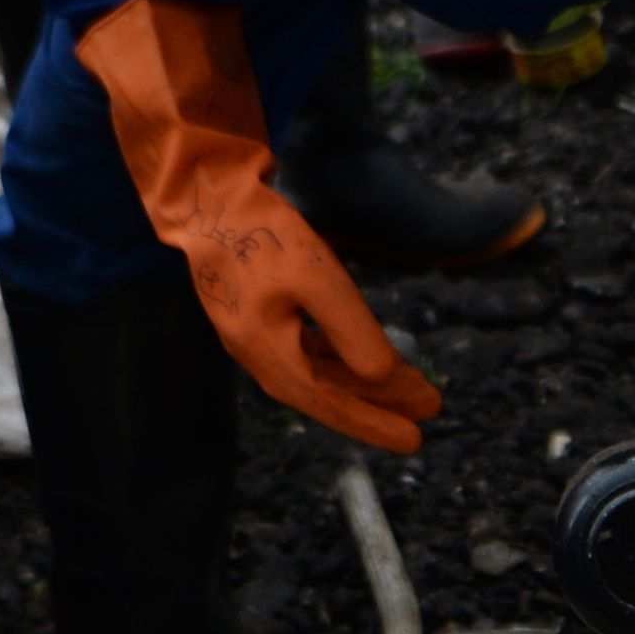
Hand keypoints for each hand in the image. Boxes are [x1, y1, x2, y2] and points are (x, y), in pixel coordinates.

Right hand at [77, 0, 444, 452]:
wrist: (208, 195)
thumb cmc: (262, 233)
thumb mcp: (317, 277)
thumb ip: (351, 330)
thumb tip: (384, 378)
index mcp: (269, 354)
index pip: (331, 404)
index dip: (375, 423)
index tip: (417, 438)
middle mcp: (258, 355)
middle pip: (327, 394)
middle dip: (378, 405)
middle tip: (426, 413)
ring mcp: (254, 335)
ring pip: (317, 373)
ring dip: (361, 382)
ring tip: (405, 387)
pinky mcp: (256, 314)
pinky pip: (304, 351)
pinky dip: (336, 359)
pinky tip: (357, 359)